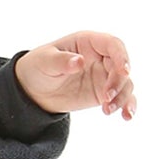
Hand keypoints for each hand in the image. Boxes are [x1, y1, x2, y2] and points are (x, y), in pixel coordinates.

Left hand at [15, 32, 135, 120]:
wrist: (33, 90)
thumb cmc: (38, 67)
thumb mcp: (45, 61)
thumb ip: (61, 61)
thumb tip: (79, 62)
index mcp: (88, 42)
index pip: (113, 44)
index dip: (121, 56)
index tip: (124, 71)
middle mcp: (101, 57)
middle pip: (121, 66)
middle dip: (118, 82)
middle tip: (106, 97)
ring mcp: (104, 75)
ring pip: (125, 83)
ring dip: (122, 97)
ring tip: (107, 110)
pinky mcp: (104, 93)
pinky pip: (122, 98)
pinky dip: (126, 106)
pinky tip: (126, 116)